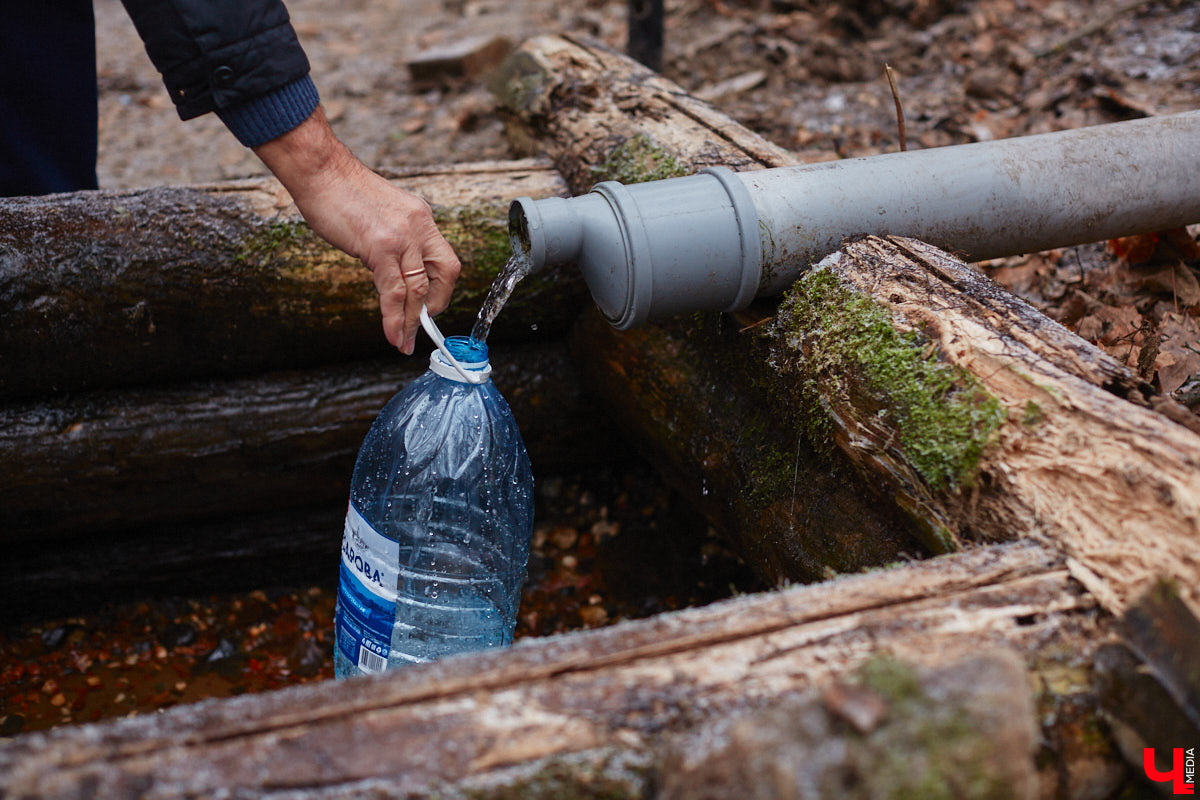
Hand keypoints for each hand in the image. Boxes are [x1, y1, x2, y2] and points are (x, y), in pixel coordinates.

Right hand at [254, 107, 460, 353]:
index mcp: (422, 218)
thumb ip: (394, 239)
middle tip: (419, 327)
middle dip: (433, 307)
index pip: (446, 260)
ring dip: (411, 321)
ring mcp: (402, 236)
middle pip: (443, 276)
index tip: (428, 307)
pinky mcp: (380, 246)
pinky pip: (394, 291)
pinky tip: (392, 334)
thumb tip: (394, 271)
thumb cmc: (340, 191)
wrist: (319, 169)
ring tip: (403, 342)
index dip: (442, 289)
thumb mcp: (382, 214)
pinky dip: (395, 318)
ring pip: (418, 289)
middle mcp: (420, 226)